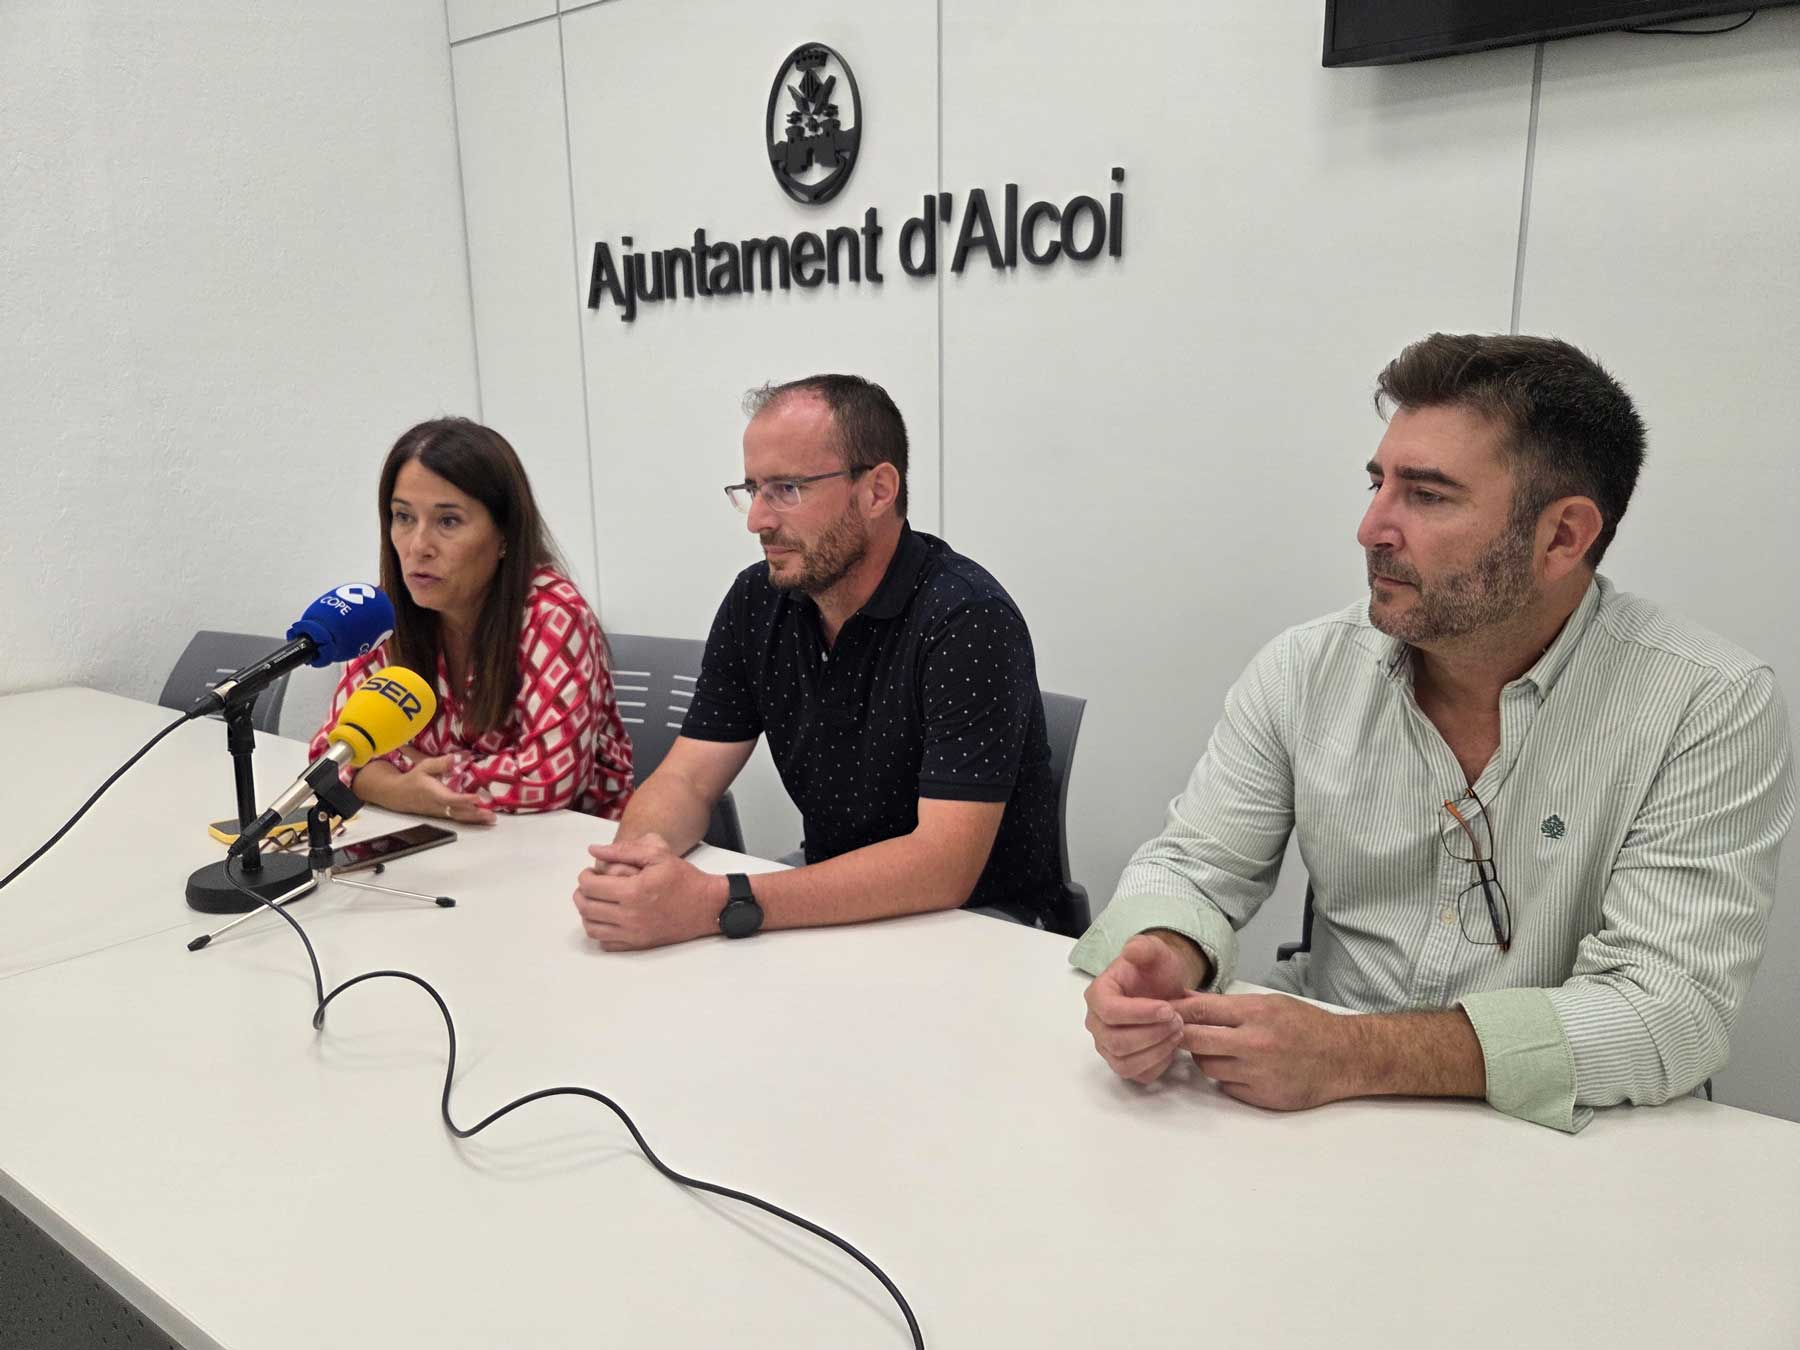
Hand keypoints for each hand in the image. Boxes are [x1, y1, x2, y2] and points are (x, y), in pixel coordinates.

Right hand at [398, 754, 496, 825]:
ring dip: (476, 819)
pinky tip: (482, 819)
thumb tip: (453, 758)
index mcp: (435, 793)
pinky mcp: (443, 815)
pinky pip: (458, 818)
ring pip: (460, 817)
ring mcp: (441, 812)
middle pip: (459, 812)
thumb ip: (440, 763)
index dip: (464, 800)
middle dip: (475, 814)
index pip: (451, 799)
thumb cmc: (413, 779)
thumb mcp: (424, 767)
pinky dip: (471, 820)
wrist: (399, 795)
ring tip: (491, 819)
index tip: (477, 798)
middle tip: (491, 814)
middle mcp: (439, 806)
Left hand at [572, 837, 723, 950]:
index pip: (590, 887)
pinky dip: (600, 931)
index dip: (584, 877)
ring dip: (587, 913)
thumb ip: (623, 850)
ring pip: (592, 928)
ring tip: (595, 901)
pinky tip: (607, 918)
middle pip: (586, 908)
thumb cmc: (684, 878)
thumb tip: (593, 850)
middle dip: (581, 894)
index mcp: (633, 891)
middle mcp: (630, 916)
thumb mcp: (658, 855)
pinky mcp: (638, 944)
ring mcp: (633, 933)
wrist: (707, 906)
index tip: (590, 872)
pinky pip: (606, 943)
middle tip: (589, 885)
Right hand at [1084, 935, 1198, 1084]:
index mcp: (1097, 994)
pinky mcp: (1123, 1064)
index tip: (1168, 1009)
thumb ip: (1145, 948)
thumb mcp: (1156, 952)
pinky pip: (1137, 1075)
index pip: (1109, 1011)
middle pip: (1116, 1041)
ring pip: (1125, 1063)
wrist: (1165, 991)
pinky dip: (1158, 1064)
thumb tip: (1131, 951)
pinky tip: (1171, 1046)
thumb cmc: (1157, 972)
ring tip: (1178, 1032)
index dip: (1139, 1014)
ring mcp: (1107, 1047)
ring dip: (1157, 1050)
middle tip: (1178, 1021)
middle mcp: (1096, 1023)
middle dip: (1152, 1033)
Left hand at [1173, 991, 1350, 1110]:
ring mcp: (1257, 1073)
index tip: (1163, 1011)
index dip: (1177, 1011)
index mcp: (1257, 1014)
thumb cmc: (1306, 1025)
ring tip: (1218, 1049)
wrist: (1343, 1057)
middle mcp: (1255, 1043)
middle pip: (1195, 1041)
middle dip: (1181, 1036)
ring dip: (1205, 1057)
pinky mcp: (1262, 1096)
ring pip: (1207, 1066)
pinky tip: (1239, 1068)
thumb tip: (1188, 1000)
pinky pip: (1226, 1086)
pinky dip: (1226, 1077)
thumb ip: (1228, 1005)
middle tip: (1176, 1033)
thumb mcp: (1270, 1003)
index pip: (1202, 1011)